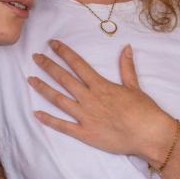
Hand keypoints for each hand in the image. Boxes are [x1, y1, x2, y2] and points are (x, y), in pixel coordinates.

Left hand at [27, 40, 175, 161]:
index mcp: (101, 85)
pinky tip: (36, 113)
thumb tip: (126, 47)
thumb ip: (126, 67)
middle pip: (64, 78)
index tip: (52, 44)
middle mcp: (89, 98)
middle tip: (35, 56)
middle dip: (48, 66)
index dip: (63, 52)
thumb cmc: (144, 111)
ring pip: (59, 99)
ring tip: (30, 79)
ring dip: (43, 88)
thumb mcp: (135, 86)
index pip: (78, 64)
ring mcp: (85, 116)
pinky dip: (49, 120)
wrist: (149, 134)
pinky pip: (63, 126)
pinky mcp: (85, 133)